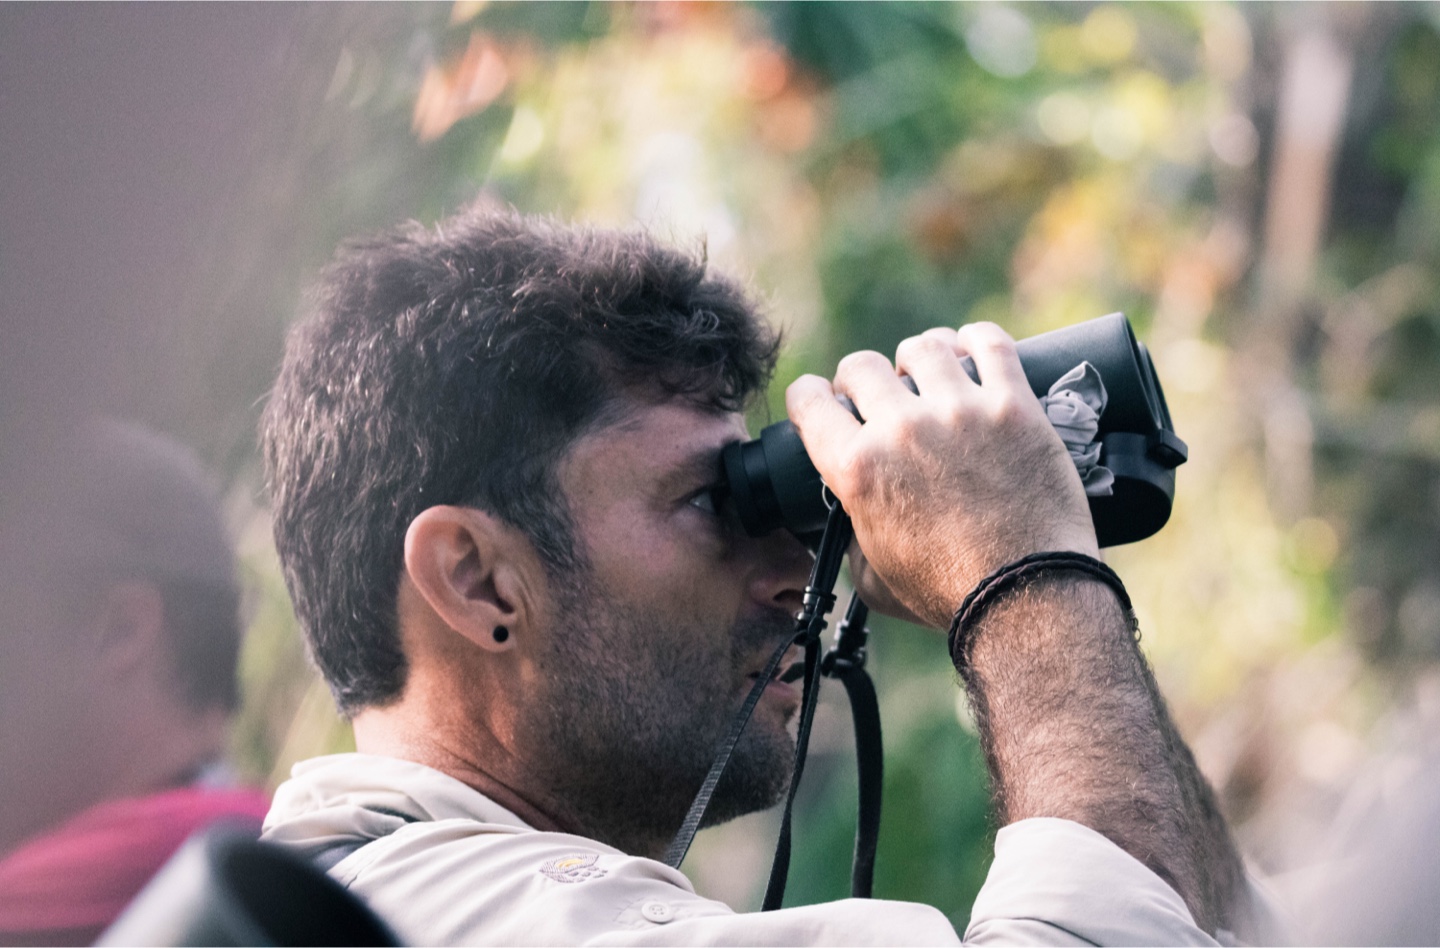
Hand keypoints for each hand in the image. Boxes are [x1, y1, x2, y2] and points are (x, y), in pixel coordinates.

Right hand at [785, 323, 1098, 628]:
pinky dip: (976, 340)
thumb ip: (852, 538)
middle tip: (882, 397)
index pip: (810, 402)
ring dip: (920, 358)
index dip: (810, 397)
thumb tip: (853, 518)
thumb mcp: (873, 579)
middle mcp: (901, 430)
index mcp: (858, 470)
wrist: (1027, 597)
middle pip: (861, 366)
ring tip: (932, 374)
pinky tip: (974, 351)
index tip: (823, 400)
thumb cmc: (950, 596)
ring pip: (923, 347)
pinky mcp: (1013, 405)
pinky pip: (989, 342)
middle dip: (863, 380)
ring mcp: (959, 411)